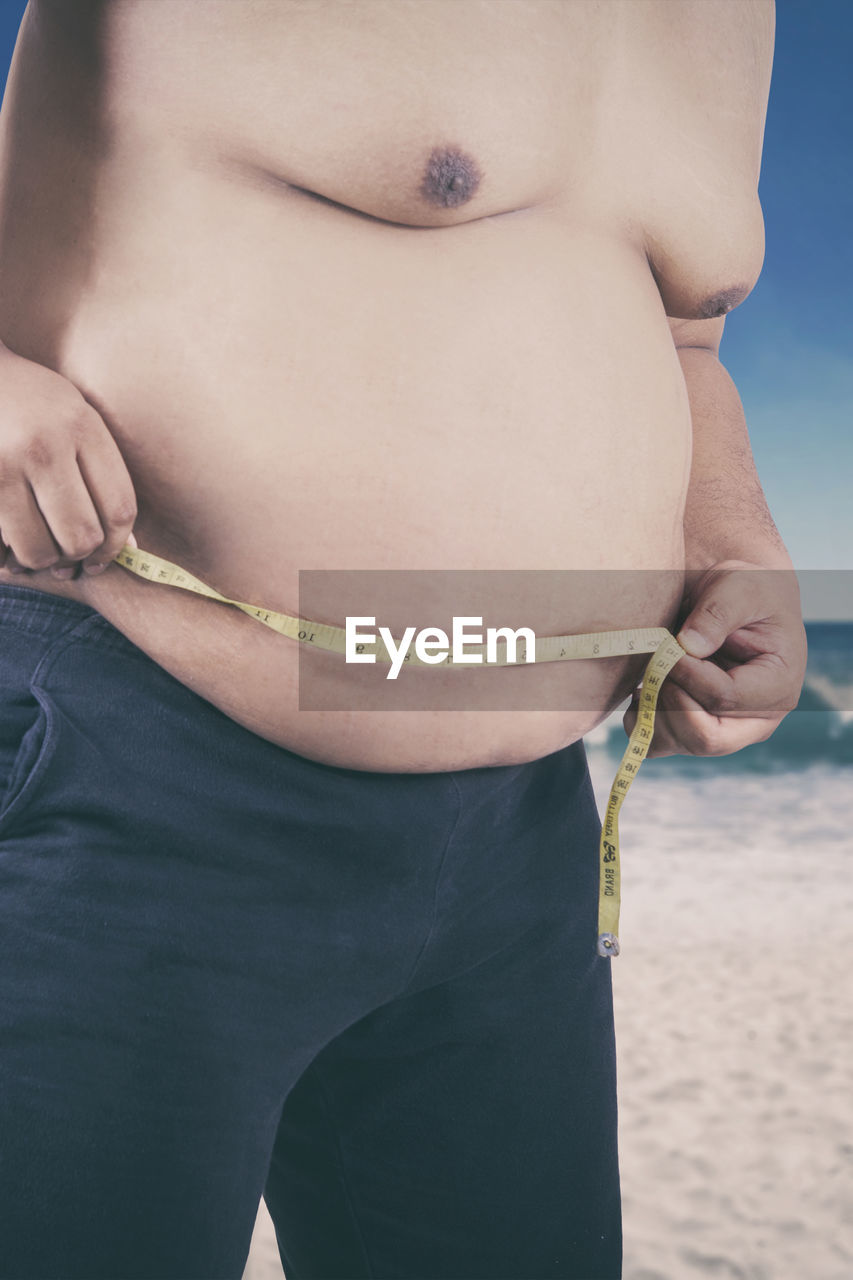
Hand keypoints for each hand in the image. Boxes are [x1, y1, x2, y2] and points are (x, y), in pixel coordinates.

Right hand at [0, 345, 136, 578]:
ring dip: (43, 561)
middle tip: (69, 558)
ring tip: (39, 550)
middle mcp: (43, 446)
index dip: (116, 546)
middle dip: (79, 557)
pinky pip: (2, 545)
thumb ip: (102, 474)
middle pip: (82, 535)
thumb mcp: (74, 417)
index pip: (118, 507)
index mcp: (81, 426)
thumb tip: (128, 547)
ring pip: (40, 550)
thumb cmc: (29, 401)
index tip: (104, 558)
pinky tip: (11, 547)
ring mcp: (2, 465)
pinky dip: (10, 556)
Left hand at [623, 559, 807, 756]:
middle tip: (658, 662)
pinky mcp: (694, 729)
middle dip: (670, 700)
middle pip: (706, 739)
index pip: (724, 698)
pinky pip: (658, 743)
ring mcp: (724, 729)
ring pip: (678, 743)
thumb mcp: (740, 587)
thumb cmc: (746, 590)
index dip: (688, 673)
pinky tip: (644, 685)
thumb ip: (717, 613)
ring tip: (652, 667)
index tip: (672, 642)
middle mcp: (755, 720)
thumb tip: (689, 646)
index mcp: (778, 687)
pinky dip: (640, 718)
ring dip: (652, 707)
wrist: (733, 597)